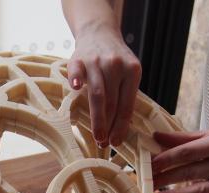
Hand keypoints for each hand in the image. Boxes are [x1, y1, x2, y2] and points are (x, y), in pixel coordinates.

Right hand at [67, 23, 140, 147]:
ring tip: (96, 136)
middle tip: (104, 144)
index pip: (126, 105)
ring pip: (97, 94)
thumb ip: (126, 96)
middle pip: (112, 102)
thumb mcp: (128, 74)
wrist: (99, 33)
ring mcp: (96, 61)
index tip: (116, 142)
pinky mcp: (78, 59)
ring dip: (96, 118)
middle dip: (108, 126)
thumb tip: (121, 130)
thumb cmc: (115, 61)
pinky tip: (75, 89)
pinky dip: (76, 79)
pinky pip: (76, 71)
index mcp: (132, 71)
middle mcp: (116, 65)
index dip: (121, 126)